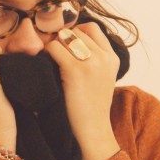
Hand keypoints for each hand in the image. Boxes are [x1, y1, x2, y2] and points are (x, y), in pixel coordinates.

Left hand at [44, 23, 121, 159]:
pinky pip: (54, 48)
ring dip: (54, 46)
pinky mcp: (75, 70)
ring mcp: (91, 62)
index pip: (91, 28)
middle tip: (55, 54)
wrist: (93, 130)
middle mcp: (104, 56)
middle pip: (76, 31)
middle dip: (62, 39)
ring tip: (51, 61)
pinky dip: (47, 54)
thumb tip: (71, 40)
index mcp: (113, 57)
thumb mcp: (103, 77)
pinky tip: (47, 67)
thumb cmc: (92, 106)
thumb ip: (95, 58)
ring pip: (64, 37)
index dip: (75, 33)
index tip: (66, 47)